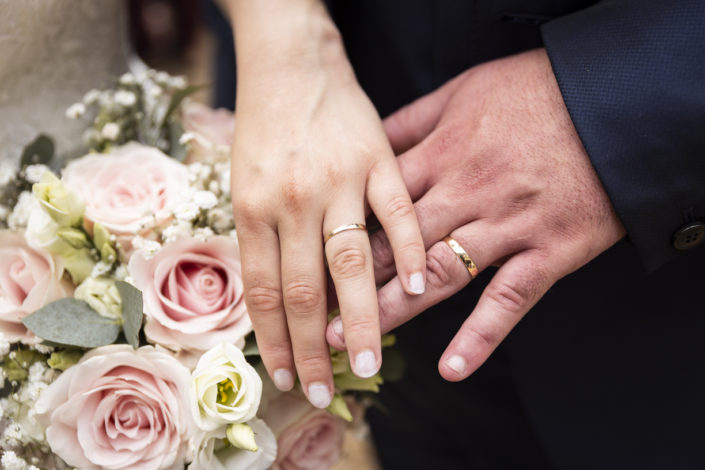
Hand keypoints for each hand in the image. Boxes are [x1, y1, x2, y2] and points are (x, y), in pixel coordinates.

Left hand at [227, 0, 425, 406]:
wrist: (293, 59)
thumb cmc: (266, 122)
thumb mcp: (245, 176)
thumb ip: (259, 233)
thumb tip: (268, 293)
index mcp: (255, 206)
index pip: (264, 291)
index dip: (274, 340)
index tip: (287, 376)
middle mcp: (294, 199)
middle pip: (303, 289)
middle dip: (313, 348)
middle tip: (325, 391)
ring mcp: (339, 180)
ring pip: (349, 263)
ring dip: (359, 318)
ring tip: (368, 360)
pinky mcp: (377, 160)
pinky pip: (397, 213)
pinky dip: (406, 250)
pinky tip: (414, 286)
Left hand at [327, 48, 625, 380]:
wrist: (613, 104)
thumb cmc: (536, 92)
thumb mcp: (463, 90)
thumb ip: (412, 120)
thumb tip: (366, 142)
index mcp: (441, 156)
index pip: (376, 203)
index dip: (340, 233)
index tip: (310, 261)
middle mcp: (465, 194)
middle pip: (397, 246)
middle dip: (351, 282)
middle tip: (312, 317)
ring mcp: (506, 226)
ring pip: (439, 276)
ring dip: (394, 312)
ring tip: (355, 342)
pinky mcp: (547, 252)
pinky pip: (509, 299)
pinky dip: (482, 335)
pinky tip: (452, 368)